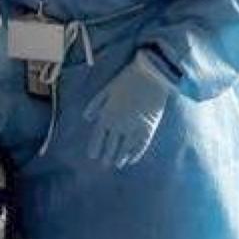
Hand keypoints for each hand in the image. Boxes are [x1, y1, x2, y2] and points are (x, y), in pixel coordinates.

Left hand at [84, 53, 170, 168]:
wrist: (151, 74)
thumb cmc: (127, 79)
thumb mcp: (107, 89)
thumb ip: (96, 104)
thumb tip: (88, 118)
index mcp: (107, 114)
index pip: (98, 137)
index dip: (95, 148)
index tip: (92, 156)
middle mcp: (119, 124)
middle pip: (110, 145)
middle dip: (106, 155)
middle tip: (104, 163)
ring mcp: (134, 127)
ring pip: (125, 148)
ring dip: (120, 157)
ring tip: (117, 164)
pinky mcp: (148, 128)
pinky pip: (140, 146)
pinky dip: (136, 154)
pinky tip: (132, 159)